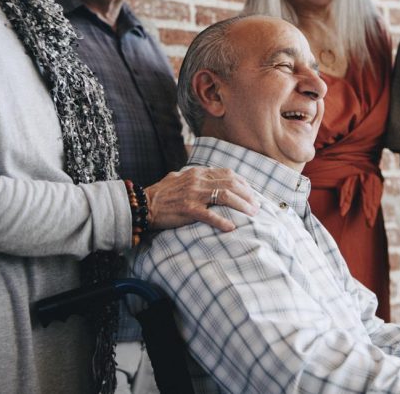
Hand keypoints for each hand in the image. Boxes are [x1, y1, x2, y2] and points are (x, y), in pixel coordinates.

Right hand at [144, 167, 258, 231]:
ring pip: (225, 196)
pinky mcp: (187, 209)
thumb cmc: (161, 194)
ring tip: (252, 214)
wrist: (142, 204)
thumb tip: (211, 179)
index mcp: (197, 173)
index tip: (251, 192)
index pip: (227, 174)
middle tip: (257, 205)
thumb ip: (196, 177)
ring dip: (241, 205)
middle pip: (230, 184)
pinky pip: (209, 215)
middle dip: (248, 194)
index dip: (243, 183)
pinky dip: (222, 222)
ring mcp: (193, 194)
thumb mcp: (179, 178)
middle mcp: (197, 181)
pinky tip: (232, 228)